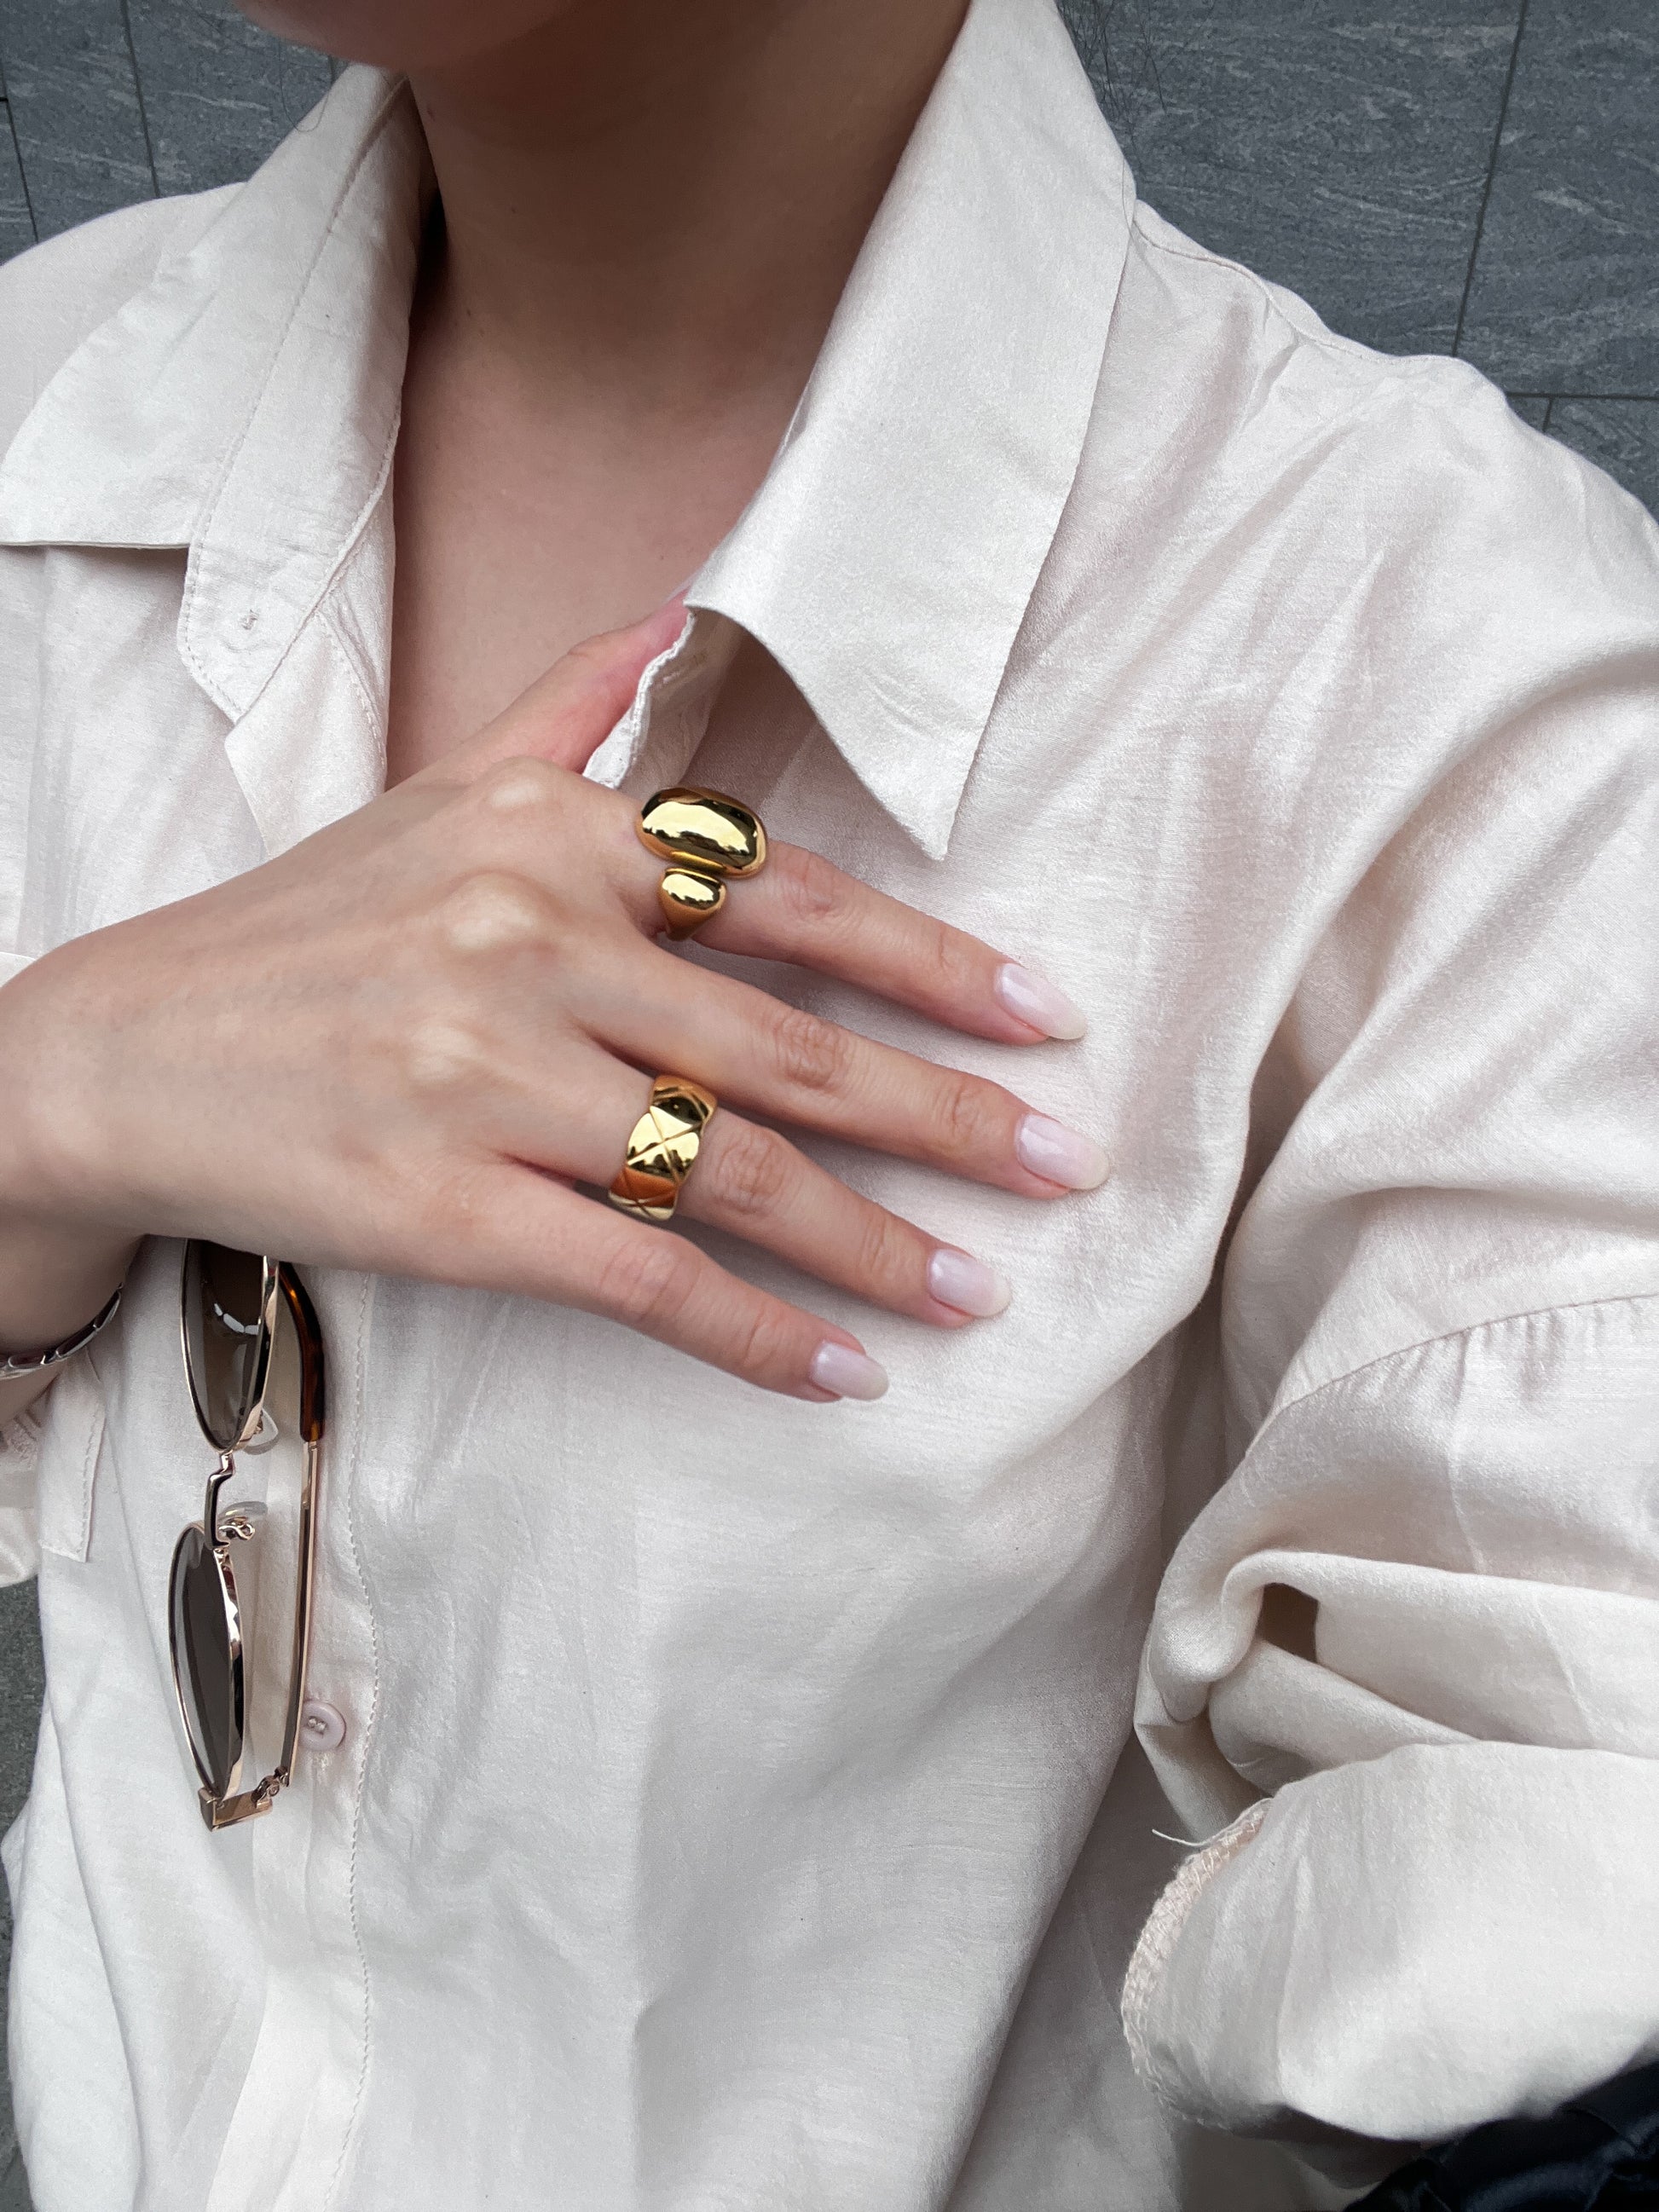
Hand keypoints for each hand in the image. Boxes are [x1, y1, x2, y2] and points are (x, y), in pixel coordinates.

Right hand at [0, 607, 1102, 1400]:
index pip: (789, 899)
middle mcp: (531, 941)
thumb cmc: (302, 929)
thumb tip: (680, 609)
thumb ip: (571, 704)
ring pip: (733, 1174)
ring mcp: (488, 1079)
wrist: (117, 1052)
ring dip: (878, 1245)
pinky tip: (843, 1371)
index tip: (1044, 1016)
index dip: (932, 963)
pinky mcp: (444, 1207)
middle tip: (1068, 1164)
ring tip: (979, 1291)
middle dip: (948, 1115)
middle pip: (791, 1045)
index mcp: (551, 834)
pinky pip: (641, 1281)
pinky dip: (756, 1333)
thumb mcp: (433, 786)